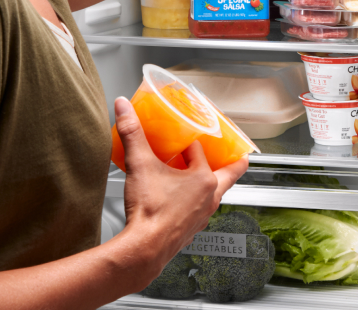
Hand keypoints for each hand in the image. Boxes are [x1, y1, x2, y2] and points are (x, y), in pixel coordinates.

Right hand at [113, 97, 248, 260]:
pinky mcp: (191, 231)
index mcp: (204, 180)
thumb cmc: (150, 213)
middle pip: (229, 174)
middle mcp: (210, 199)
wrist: (143, 250)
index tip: (181, 137)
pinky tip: (179, 202)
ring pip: (215, 195)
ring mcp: (202, 217)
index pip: (200, 151)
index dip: (188, 141)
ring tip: (200, 176)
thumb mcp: (139, 164)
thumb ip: (132, 133)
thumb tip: (124, 107)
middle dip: (231, 163)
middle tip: (233, 153)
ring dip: (210, 183)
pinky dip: (194, 203)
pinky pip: (199, 211)